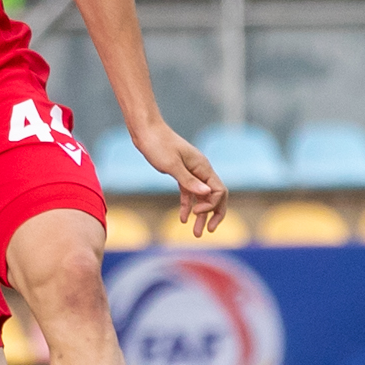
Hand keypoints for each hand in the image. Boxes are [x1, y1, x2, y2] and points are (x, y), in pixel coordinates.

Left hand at [132, 121, 226, 236]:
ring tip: (195, 233)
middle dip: (213, 214)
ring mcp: (191, 172)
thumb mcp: (171, 165)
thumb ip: (188, 180)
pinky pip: (188, 193)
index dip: (211, 205)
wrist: (145, 131)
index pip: (219, 190)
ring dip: (200, 214)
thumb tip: (206, 193)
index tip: (196, 212)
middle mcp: (201, 170)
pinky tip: (182, 219)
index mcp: (203, 166)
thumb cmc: (158, 145)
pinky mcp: (180, 173)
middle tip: (207, 231)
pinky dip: (187, 206)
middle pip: (215, 196)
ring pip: (201, 196)